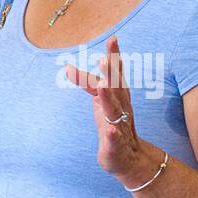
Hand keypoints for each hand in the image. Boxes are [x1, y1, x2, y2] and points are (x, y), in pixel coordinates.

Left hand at [64, 35, 143, 182]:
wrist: (130, 159)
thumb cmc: (114, 126)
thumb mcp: (100, 101)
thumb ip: (86, 84)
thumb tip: (68, 67)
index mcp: (118, 96)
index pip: (116, 74)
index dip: (114, 57)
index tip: (113, 38)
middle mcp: (121, 108)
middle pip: (117, 87)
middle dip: (111, 72)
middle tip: (105, 56)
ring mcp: (119, 127)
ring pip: (114, 110)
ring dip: (108, 98)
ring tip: (103, 86)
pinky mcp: (115, 146)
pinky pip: (114, 139)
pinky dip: (112, 135)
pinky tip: (110, 130)